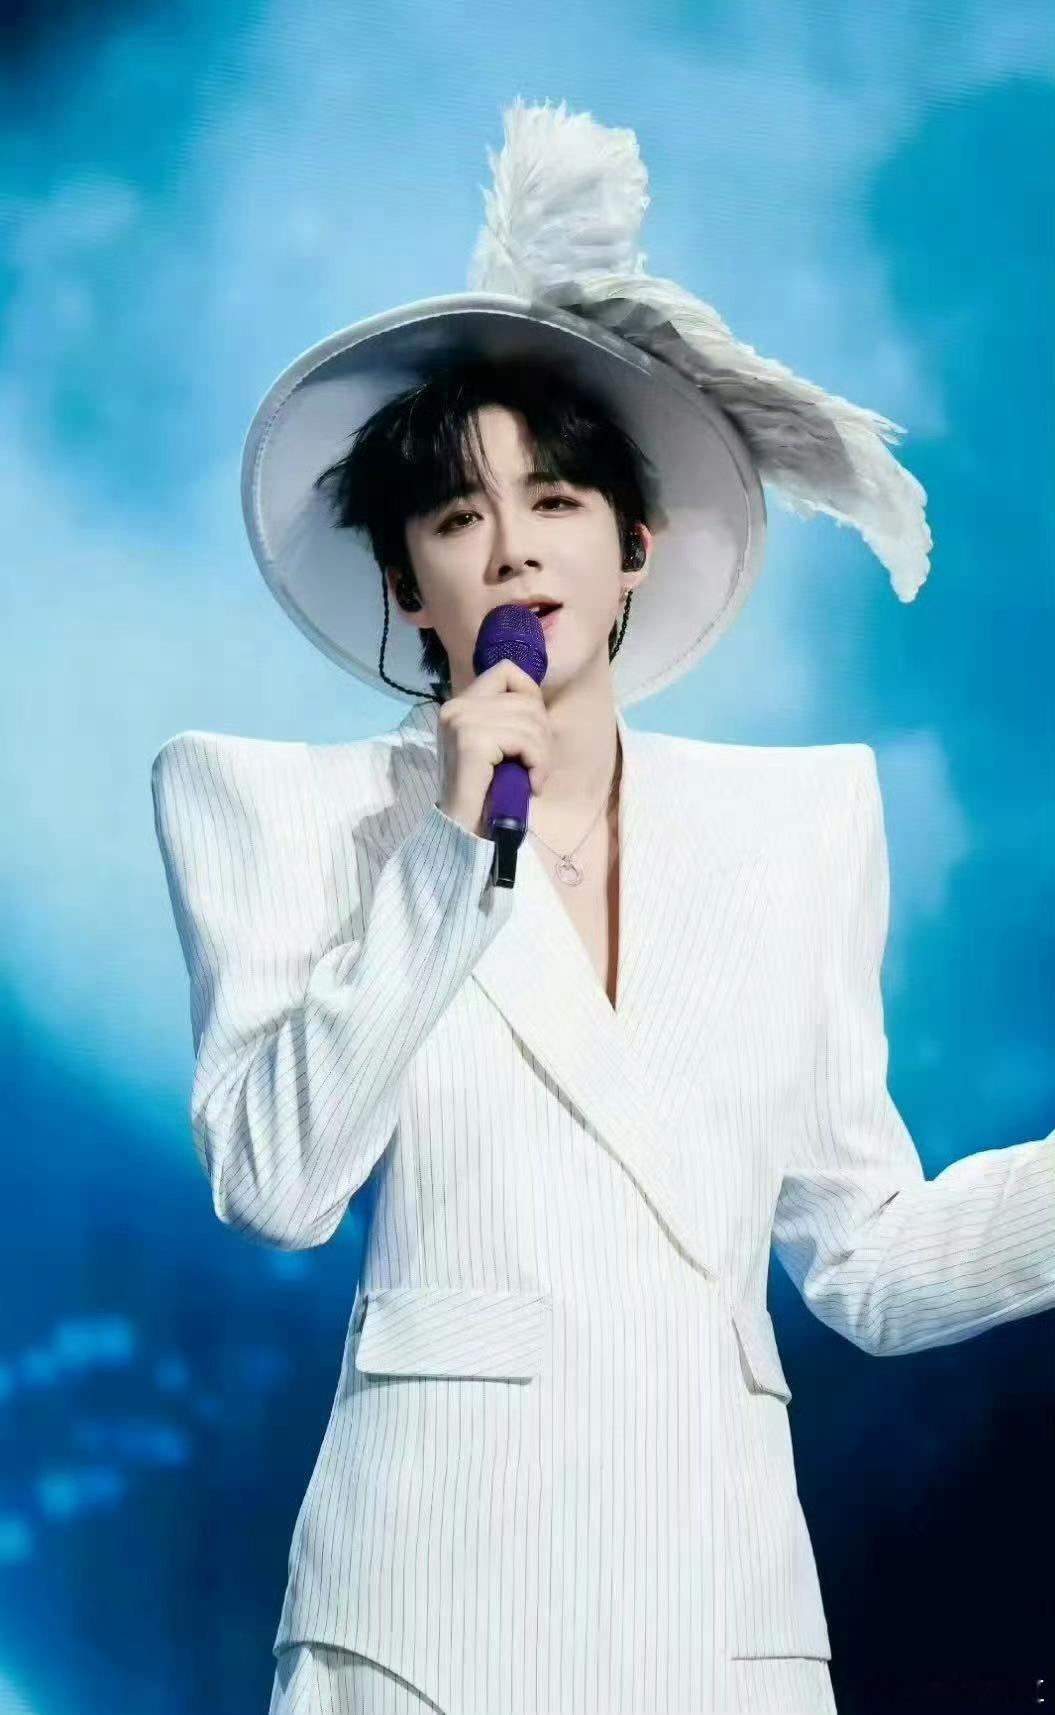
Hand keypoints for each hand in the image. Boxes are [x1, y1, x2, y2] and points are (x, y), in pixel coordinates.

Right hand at [435, 660, 551, 838]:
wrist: (462, 831)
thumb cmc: (484, 793)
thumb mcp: (497, 747)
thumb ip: (507, 718)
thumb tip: (537, 699)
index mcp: (459, 704)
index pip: (506, 670)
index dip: (530, 695)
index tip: (533, 731)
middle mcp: (456, 706)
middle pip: (525, 699)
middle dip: (542, 734)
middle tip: (536, 766)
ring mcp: (462, 721)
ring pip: (530, 720)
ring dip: (542, 754)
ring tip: (533, 778)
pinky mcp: (472, 740)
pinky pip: (524, 739)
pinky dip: (537, 763)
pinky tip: (531, 784)